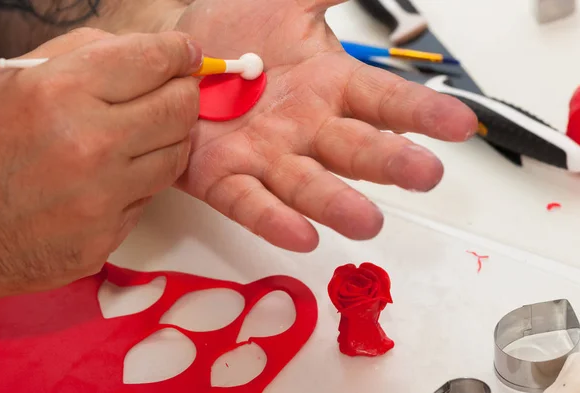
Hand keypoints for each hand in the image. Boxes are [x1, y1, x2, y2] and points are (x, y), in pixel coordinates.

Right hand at [0, 28, 201, 301]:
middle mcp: (89, 144)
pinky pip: (149, 196)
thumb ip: (81, 54)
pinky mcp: (107, 236)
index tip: (186, 54)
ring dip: (168, 139)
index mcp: (60, 92)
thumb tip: (142, 50)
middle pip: (178, 109)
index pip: (151, 60)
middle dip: (183, 95)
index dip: (178, 52)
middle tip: (175, 93)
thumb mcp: (14, 80)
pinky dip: (141, 180)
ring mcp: (102, 197)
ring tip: (140, 134)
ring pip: (175, 155)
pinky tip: (113, 175)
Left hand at [173, 0, 477, 251]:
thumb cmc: (235, 36)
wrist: (178, 64)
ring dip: (338, 205)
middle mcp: (308, 130)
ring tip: (368, 222)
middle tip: (425, 175)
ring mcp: (268, 159)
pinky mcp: (225, 179)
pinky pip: (251, 202)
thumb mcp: (287, 3)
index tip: (460, 124)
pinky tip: (300, 236)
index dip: (424, 111)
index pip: (387, 101)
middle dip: (391, 162)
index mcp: (331, 88)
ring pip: (309, 185)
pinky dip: (273, 220)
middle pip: (356, 149)